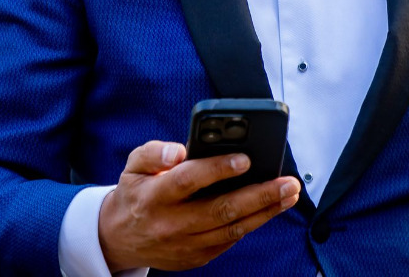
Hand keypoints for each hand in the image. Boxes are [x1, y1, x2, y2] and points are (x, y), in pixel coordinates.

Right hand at [98, 141, 300, 271]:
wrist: (120, 237)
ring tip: (288, 194)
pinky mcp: (196, 257)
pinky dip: (251, 224)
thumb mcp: (134, 165)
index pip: (188, 180)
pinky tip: (269, 209)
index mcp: (155, 195)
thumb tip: (180, 151)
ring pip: (232, 228)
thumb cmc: (135, 192)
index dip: (217, 169)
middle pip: (221, 209)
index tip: (244, 159)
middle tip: (287, 182)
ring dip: (266, 211)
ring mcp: (185, 244)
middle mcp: (171, 223)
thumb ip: (154, 152)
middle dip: (260, 195)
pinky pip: (229, 240)